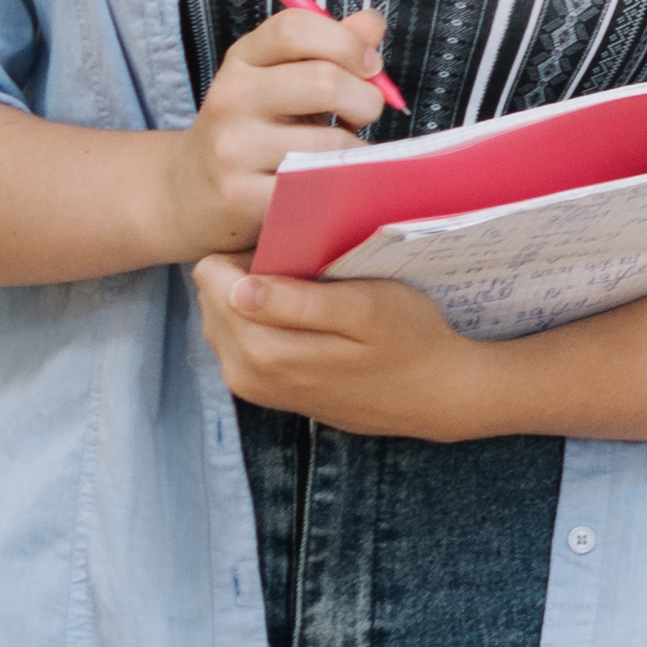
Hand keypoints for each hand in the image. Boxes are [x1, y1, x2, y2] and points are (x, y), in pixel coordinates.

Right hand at [166, 3, 394, 257]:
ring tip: (343, 153)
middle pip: (323, 81)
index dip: (346, 42)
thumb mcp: (281, 77)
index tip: (370, 65)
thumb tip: (372, 25)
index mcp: (242, 60)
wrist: (188, 193)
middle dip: (366, 100)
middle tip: (363, 115)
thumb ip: (330, 48)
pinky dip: (340, 182)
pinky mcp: (241, 197)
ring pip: (331, 141)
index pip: (294, 28)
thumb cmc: (254, 128)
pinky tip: (329, 180)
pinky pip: (317, 185)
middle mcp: (231, 98)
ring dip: (357, 149)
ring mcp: (232, 149)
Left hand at [190, 258, 498, 436]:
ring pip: (221, 319)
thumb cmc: (411, 340)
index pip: (212, 277)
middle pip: (211, 298)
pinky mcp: (262, 391)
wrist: (435, 395)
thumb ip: (299, 302)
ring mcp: (249, 386)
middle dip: (248, 274)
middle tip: (308, 271)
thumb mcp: (368, 309)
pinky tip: (306, 318)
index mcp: (262, 347)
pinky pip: (237, 341)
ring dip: (253, 298)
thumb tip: (238, 289)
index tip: (296, 251)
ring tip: (310, 292)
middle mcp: (242, 371)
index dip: (250, 252)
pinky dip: (261, 321)